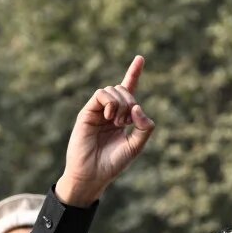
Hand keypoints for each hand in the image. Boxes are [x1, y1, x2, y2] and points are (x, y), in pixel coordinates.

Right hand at [55, 56, 155, 207]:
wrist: (92, 174)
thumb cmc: (113, 163)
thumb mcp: (136, 146)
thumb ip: (144, 128)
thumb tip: (138, 108)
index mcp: (122, 117)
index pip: (129, 90)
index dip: (134, 73)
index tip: (140, 58)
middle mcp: (109, 111)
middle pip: (124, 90)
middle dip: (131, 101)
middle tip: (127, 122)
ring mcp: (97, 111)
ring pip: (113, 90)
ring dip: (121, 104)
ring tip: (117, 123)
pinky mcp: (87, 112)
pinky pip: (101, 94)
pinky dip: (110, 102)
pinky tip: (110, 117)